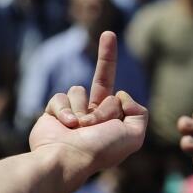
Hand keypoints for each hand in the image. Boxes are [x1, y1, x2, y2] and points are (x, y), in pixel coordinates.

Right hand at [29, 32, 146, 173]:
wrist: (68, 157)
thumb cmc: (101, 148)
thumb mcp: (133, 135)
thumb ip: (138, 113)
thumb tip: (121, 95)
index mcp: (114, 122)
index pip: (120, 98)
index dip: (122, 99)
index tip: (122, 98)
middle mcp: (95, 116)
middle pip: (103, 78)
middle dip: (107, 55)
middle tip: (109, 34)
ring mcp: (74, 113)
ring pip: (78, 90)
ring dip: (81, 108)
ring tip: (80, 127)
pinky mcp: (54, 112)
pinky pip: (61, 96)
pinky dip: (64, 110)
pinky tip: (66, 126)